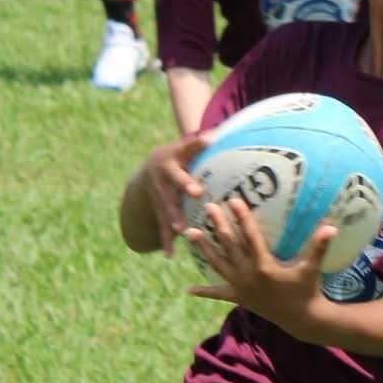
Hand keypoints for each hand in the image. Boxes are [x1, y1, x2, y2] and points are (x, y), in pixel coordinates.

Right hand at [143, 130, 211, 256]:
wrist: (150, 167)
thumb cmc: (182, 156)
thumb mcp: (189, 146)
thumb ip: (207, 141)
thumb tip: (232, 128)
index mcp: (176, 155)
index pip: (190, 147)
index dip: (199, 143)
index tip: (209, 139)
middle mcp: (165, 173)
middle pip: (175, 179)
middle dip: (185, 184)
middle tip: (197, 191)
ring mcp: (158, 192)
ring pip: (167, 205)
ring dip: (174, 217)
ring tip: (182, 229)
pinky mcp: (157, 208)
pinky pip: (161, 225)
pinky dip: (165, 240)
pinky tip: (170, 254)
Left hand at [184, 197, 335, 331]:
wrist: (301, 319)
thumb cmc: (307, 291)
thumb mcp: (312, 269)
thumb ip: (319, 247)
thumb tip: (332, 227)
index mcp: (264, 266)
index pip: (250, 236)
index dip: (242, 217)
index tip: (234, 200)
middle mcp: (248, 275)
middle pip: (230, 245)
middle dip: (219, 225)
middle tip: (209, 207)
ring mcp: (240, 287)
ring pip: (218, 264)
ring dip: (204, 248)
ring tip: (189, 232)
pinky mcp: (239, 298)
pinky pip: (219, 294)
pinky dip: (205, 292)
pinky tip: (189, 291)